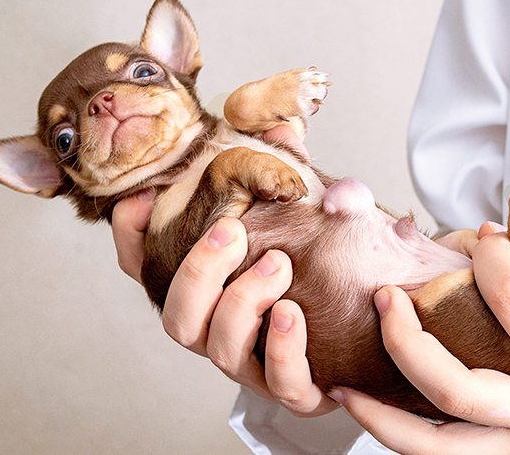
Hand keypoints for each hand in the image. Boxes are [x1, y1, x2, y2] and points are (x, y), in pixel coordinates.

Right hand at [111, 125, 336, 416]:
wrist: (376, 326)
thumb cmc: (322, 266)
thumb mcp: (301, 210)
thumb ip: (285, 169)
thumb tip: (281, 122)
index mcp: (211, 288)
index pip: (148, 269)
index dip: (132, 238)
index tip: (142, 201)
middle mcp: (221, 328)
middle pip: (177, 315)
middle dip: (197, 271)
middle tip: (229, 231)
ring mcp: (256, 362)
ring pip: (219, 348)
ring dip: (241, 303)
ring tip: (278, 264)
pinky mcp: (298, 387)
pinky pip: (280, 382)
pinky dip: (282, 348)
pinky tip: (294, 313)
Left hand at [331, 223, 509, 454]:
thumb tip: (490, 238)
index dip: (491, 261)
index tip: (479, 240)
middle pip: (459, 390)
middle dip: (409, 342)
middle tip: (385, 300)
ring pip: (440, 449)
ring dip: (384, 419)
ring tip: (345, 388)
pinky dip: (408, 438)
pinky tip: (378, 412)